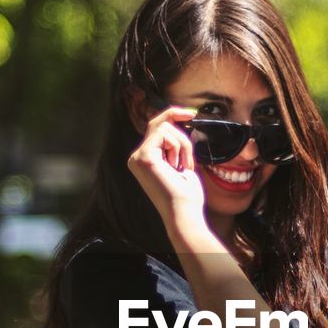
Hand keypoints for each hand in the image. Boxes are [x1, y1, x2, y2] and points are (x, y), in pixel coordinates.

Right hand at [127, 105, 206, 229]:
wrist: (184, 214)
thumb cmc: (186, 196)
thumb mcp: (182, 164)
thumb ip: (175, 145)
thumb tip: (179, 121)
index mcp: (144, 159)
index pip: (156, 129)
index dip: (172, 115)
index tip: (192, 114)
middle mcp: (136, 157)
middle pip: (159, 124)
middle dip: (181, 132)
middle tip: (191, 146)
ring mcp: (137, 157)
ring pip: (165, 128)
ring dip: (183, 145)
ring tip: (183, 167)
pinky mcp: (144, 156)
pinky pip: (164, 133)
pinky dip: (179, 146)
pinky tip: (178, 165)